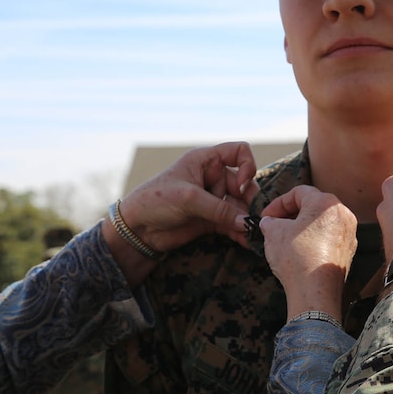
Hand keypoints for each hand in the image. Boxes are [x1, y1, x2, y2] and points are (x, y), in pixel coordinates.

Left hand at [116, 141, 260, 253]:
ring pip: (240, 207)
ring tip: (253, 234)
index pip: (238, 152)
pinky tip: (247, 242)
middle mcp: (212, 177)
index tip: (240, 184)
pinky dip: (240, 232)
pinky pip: (232, 224)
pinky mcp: (211, 220)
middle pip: (244, 184)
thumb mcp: (188, 199)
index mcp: (205, 160)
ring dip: (247, 220)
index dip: (247, 166)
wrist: (137, 229)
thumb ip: (219, 209)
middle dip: (250, 200)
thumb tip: (247, 222)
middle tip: (255, 217)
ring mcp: (213, 199)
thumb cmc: (155, 201)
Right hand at [260, 186, 356, 318]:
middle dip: (291, 214)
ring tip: (285, 239)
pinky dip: (314, 240)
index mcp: (325, 203)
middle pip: (313, 205)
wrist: (315, 292)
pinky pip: (329, 238)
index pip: (298, 192)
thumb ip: (270, 221)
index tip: (265, 216)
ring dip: (302, 227)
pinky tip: (300, 252)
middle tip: (274, 225)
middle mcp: (343, 214)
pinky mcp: (349, 252)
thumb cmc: (296, 258)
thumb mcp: (273, 233)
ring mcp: (349, 234)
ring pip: (322, 222)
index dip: (277, 203)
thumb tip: (269, 222)